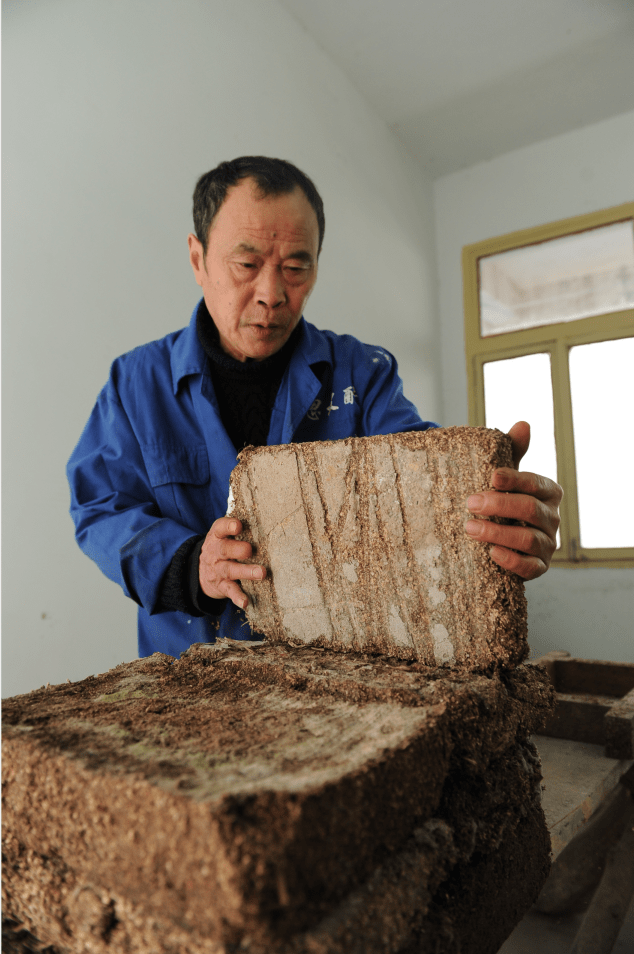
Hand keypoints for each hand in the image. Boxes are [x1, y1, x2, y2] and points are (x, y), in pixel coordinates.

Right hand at [199, 517, 265, 608]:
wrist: (198, 573)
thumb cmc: (220, 549)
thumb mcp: (222, 537)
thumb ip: (235, 529)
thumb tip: (265, 518)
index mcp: (217, 537)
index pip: (220, 528)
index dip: (228, 526)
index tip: (238, 525)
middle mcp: (216, 553)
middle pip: (225, 549)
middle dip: (239, 549)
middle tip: (250, 550)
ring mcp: (218, 570)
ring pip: (231, 570)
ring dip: (246, 572)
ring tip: (261, 573)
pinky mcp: (222, 586)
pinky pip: (230, 591)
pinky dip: (238, 597)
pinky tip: (245, 602)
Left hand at [464, 421, 562, 579]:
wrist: (497, 537)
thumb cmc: (502, 501)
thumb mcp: (505, 478)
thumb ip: (513, 452)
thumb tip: (523, 424)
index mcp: (548, 493)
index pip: (536, 483)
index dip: (515, 479)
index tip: (491, 476)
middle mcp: (552, 518)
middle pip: (530, 510)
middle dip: (500, 505)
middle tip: (470, 502)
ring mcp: (547, 545)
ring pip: (529, 539)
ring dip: (498, 533)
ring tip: (470, 528)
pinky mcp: (538, 567)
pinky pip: (530, 567)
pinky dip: (511, 561)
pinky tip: (491, 553)